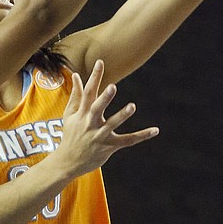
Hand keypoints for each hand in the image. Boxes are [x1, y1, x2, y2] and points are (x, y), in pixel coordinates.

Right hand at [55, 60, 157, 176]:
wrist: (67, 161)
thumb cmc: (70, 134)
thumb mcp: (69, 114)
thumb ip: (76, 94)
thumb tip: (77, 75)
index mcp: (81, 113)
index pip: (88, 92)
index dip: (95, 77)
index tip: (101, 62)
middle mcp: (90, 123)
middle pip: (97, 108)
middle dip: (104, 98)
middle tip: (112, 86)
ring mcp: (99, 135)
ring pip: (112, 125)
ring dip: (122, 115)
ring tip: (132, 106)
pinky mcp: (108, 147)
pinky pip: (127, 141)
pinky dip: (141, 136)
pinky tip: (155, 130)